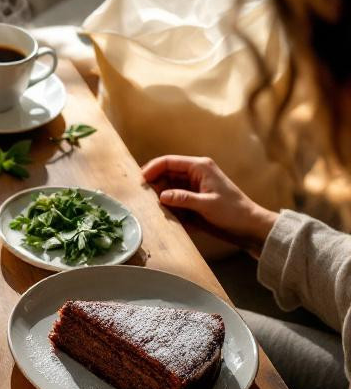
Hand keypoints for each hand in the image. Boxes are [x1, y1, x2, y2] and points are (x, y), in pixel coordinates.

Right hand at [141, 155, 277, 254]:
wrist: (249, 226)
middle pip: (166, 173)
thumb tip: (161, 196)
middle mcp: (195, 173)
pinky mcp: (193, 198)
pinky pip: (174, 198)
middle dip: (154, 184)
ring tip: (153, 207)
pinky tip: (165, 214)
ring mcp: (193, 186)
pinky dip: (168, 205)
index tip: (140, 182)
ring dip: (160, 196)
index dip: (152, 169)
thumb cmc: (232, 212)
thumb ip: (183, 199)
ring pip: (168, 186)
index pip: (169, 161)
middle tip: (143, 198)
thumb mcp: (207, 205)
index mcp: (199, 167)